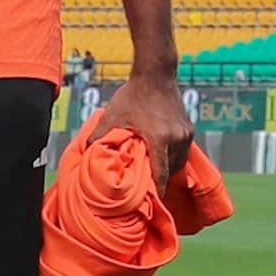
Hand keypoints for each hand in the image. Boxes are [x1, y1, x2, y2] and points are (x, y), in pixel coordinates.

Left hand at [82, 69, 193, 185]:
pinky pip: (184, 151)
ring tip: (155, 174)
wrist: (156, 73)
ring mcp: (186, 133)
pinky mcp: (189, 128)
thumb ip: (99, 135)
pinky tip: (162, 157)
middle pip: (172, 170)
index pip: (161, 173)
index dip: (157, 189)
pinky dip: (174, 157)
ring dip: (169, 169)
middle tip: (148, 188)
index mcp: (159, 138)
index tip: (153, 202)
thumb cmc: (133, 94)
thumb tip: (86, 151)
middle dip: (162, 180)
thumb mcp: (113, 115)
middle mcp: (177, 138)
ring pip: (180, 162)